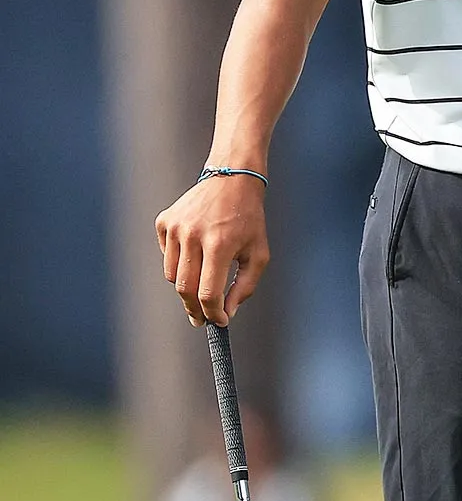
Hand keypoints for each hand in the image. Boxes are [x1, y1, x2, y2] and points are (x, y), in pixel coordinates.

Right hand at [156, 174, 269, 325]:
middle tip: (202, 318)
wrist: (233, 177)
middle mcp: (193, 235)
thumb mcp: (258, 252)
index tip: (218, 322)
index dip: (212, 313)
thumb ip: (245, 286)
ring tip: (204, 278)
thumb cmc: (249, 218)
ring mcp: (175, 227)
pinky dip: (179, 262)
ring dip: (187, 285)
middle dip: (194, 309)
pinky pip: (166, 256)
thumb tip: (227, 314)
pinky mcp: (164, 221)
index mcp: (220, 243)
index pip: (208, 292)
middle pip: (185, 289)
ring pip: (173, 275)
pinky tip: (195, 251)